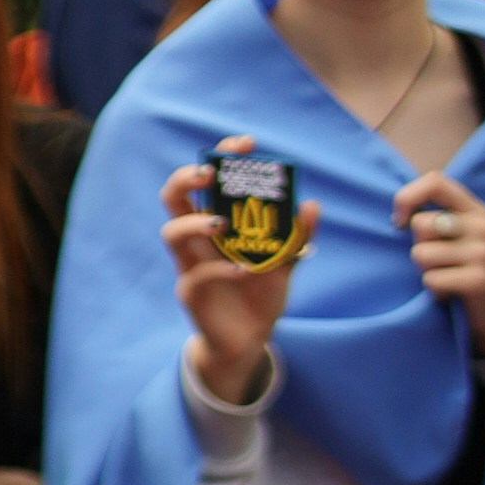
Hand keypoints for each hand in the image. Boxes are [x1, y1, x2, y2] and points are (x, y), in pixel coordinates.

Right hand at [164, 149, 318, 405]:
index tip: (245, 144)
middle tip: (211, 174)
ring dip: (194, 223)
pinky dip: (221, 270)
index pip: (207, 179)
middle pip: (173, 196)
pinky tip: (244, 271)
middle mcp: (197, 239)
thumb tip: (312, 205)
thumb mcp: (285, 262)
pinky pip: (198, 275)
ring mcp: (190, 265)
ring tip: (221, 224)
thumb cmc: (260, 294)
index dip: (222, 155)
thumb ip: (297, 235)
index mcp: (216, 221)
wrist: (249, 340)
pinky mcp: (191, 293)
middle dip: (188, 177)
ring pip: (172, 232)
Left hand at [395, 170, 484, 357]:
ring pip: (421, 254)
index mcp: (477, 211)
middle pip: (421, 224)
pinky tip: (452, 297)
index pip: (435, 182)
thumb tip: (400, 216)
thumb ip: (439, 222)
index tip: (398, 223)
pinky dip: (435, 293)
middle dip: (419, 250)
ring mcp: (484, 253)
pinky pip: (432, 280)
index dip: (408, 198)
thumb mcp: (461, 242)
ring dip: (426, 274)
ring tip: (448, 282)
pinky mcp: (479, 281)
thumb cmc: (470, 279)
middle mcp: (484, 226)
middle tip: (439, 267)